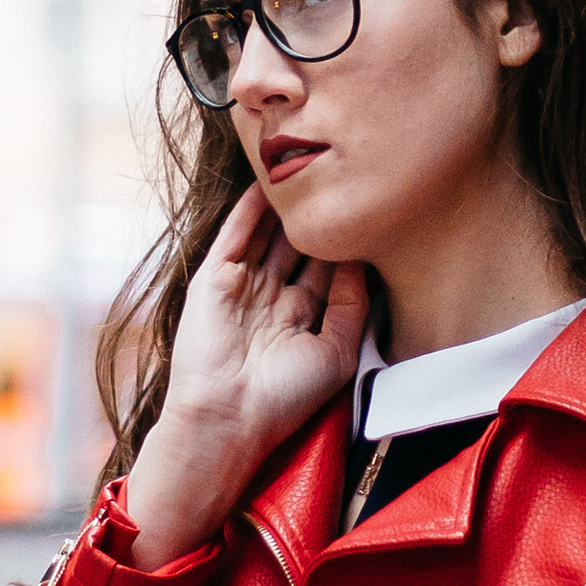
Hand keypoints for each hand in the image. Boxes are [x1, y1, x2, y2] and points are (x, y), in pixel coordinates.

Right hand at [121, 186, 367, 561]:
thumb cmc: (285, 398)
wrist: (228, 416)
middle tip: (344, 179)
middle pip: (300, 246)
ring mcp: (241, 286)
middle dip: (318, 219)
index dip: (346, 243)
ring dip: (286, 207)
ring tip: (309, 168)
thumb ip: (354, 305)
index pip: (328, 269)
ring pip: (269, 234)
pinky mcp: (214, 278)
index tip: (372, 211)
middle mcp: (271, 298)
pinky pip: (236, 234)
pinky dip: (251, 208)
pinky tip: (270, 182)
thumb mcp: (338, 353)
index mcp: (300, 318)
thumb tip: (363, 259)